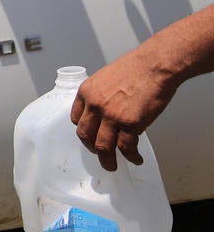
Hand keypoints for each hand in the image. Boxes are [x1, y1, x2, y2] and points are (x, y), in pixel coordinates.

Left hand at [69, 50, 176, 170]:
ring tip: (112, 165)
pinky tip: (135, 158)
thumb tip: (104, 111)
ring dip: (106, 160)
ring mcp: (112, 116)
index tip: (90, 136)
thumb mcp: (106, 77)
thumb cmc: (135, 68)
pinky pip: (126, 147)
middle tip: (99, 154)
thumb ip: (101, 95)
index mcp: (87, 92)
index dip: (84, 130)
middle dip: (91, 148)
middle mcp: (95, 105)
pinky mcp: (130, 124)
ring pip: (102, 146)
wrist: (155, 66)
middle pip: (85, 135)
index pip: (76, 118)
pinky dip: (130, 157)